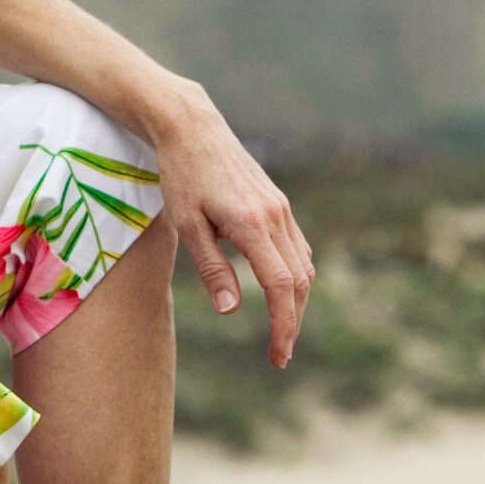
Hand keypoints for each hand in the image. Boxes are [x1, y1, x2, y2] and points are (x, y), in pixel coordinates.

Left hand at [152, 83, 312, 365]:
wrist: (192, 127)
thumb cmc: (181, 176)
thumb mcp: (186, 225)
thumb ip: (212, 268)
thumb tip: (233, 311)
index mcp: (252, 224)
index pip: (281, 287)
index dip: (283, 325)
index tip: (278, 355)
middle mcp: (275, 216)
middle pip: (299, 282)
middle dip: (292, 322)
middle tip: (279, 355)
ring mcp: (280, 208)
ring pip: (303, 266)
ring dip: (296, 302)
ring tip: (281, 331)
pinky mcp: (278, 203)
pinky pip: (298, 247)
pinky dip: (296, 276)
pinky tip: (283, 291)